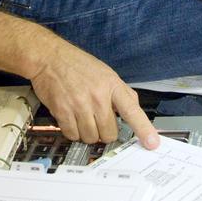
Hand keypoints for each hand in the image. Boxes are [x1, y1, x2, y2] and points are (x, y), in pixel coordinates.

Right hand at [26, 40, 158, 148]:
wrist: (49, 57)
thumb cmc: (77, 64)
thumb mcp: (106, 73)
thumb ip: (121, 92)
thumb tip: (133, 109)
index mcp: (111, 86)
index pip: (132, 111)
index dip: (144, 129)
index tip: (152, 143)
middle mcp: (97, 96)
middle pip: (109, 133)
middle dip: (105, 132)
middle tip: (98, 121)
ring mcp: (79, 104)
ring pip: (91, 137)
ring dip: (87, 133)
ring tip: (83, 118)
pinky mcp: (62, 111)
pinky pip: (72, 135)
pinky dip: (73, 132)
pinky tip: (71, 119)